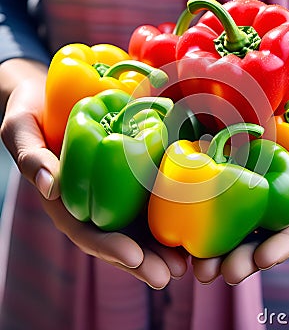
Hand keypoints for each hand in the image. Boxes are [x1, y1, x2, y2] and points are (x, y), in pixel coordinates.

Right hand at [1, 71, 186, 288]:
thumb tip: (50, 186)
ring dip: (162, 247)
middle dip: (144, 260)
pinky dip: (171, 212)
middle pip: (119, 237)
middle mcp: (92, 200)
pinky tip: (192, 222)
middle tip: (169, 273)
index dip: (109, 247)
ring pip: (139, 224)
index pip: (86, 232)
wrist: (53, 92)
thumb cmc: (32, 109)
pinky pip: (150, 194)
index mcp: (65, 200)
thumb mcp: (20, 127)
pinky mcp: (132, 171)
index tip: (133, 256)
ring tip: (185, 262)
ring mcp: (114, 189)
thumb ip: (30, 156)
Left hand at [192, 64, 288, 284]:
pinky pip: (225, 185)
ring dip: (217, 245)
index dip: (283, 246)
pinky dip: (207, 204)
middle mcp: (287, 200)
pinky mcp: (244, 166)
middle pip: (264, 235)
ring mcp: (263, 185)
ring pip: (239, 221)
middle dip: (241, 258)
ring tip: (197, 264)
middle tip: (215, 274)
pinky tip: (185, 217)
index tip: (262, 260)